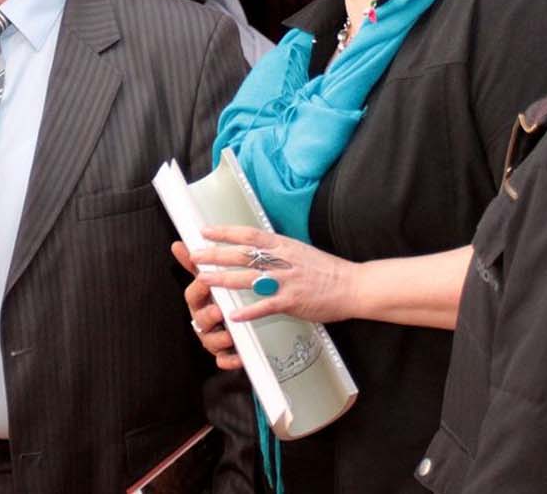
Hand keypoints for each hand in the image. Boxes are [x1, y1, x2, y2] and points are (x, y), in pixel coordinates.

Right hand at [171, 241, 241, 370]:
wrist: (235, 321)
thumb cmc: (218, 299)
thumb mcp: (208, 280)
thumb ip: (195, 264)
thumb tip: (177, 244)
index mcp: (200, 302)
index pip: (193, 294)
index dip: (198, 289)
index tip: (205, 282)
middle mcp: (203, 320)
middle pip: (200, 320)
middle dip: (208, 316)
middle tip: (218, 312)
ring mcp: (212, 337)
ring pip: (210, 341)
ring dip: (219, 339)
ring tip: (230, 336)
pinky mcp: (223, 353)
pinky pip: (223, 360)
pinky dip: (229, 360)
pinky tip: (238, 357)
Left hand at [189, 224, 361, 324]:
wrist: (352, 285)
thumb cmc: (326, 270)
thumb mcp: (300, 251)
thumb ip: (278, 250)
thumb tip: (257, 247)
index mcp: (283, 245)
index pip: (249, 234)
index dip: (225, 232)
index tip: (204, 231)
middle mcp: (282, 260)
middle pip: (242, 254)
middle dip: (215, 254)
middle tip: (194, 255)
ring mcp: (287, 280)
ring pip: (248, 278)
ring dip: (223, 279)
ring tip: (202, 280)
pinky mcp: (293, 301)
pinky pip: (266, 306)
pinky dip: (249, 311)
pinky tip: (233, 315)